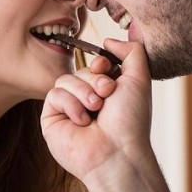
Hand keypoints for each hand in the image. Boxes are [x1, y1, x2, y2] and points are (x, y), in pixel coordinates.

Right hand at [41, 39, 152, 184]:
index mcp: (107, 92)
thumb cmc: (130, 121)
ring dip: (83, 92)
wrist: (116, 152)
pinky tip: (81, 122)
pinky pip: (54, 94)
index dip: (100, 63)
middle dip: (95, 80)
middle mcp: (87, 100)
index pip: (94, 64)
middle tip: (106, 95)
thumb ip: (132, 51)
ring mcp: (68, 109)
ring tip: (95, 110)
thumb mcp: (139, 79)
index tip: (108, 71)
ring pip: (65, 79)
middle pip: (80, 70)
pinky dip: (71, 105)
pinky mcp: (52, 119)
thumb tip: (109, 40)